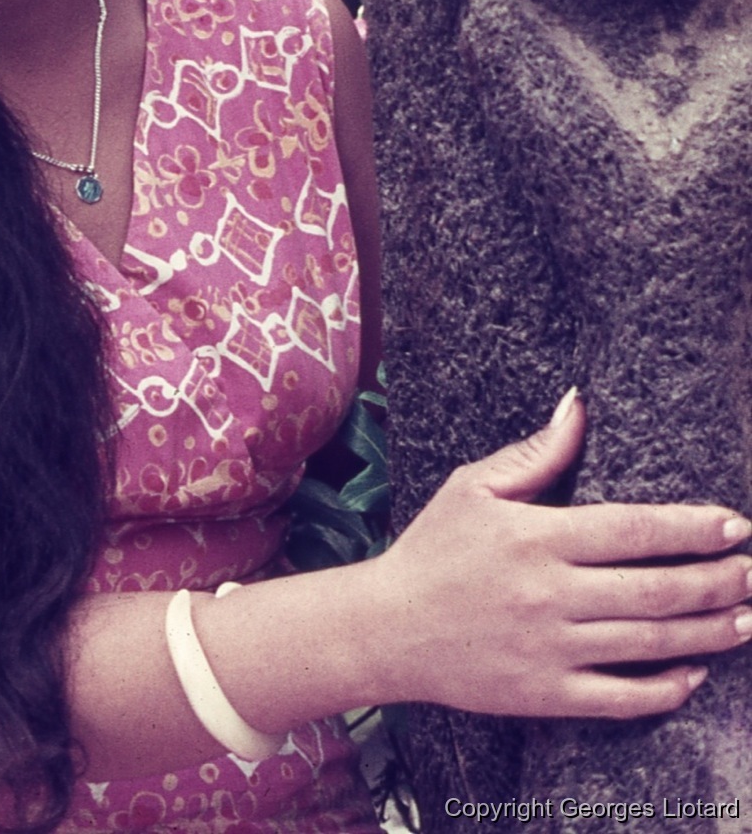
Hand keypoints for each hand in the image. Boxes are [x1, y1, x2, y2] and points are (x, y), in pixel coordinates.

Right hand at [370, 388, 751, 719]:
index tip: (735, 524)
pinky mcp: (548, 694)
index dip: (690, 528)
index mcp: (536, 538)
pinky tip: (696, 672)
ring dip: (708, 631)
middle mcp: (550, 594)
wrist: (389, 629)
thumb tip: (579, 406)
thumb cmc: (434, 547)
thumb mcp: (473, 486)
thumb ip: (535, 454)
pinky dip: (667, 688)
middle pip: (655, 590)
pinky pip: (622, 698)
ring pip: (650, 644)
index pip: (632, 530)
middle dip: (717, 582)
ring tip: (748, 619)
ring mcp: (552, 649)